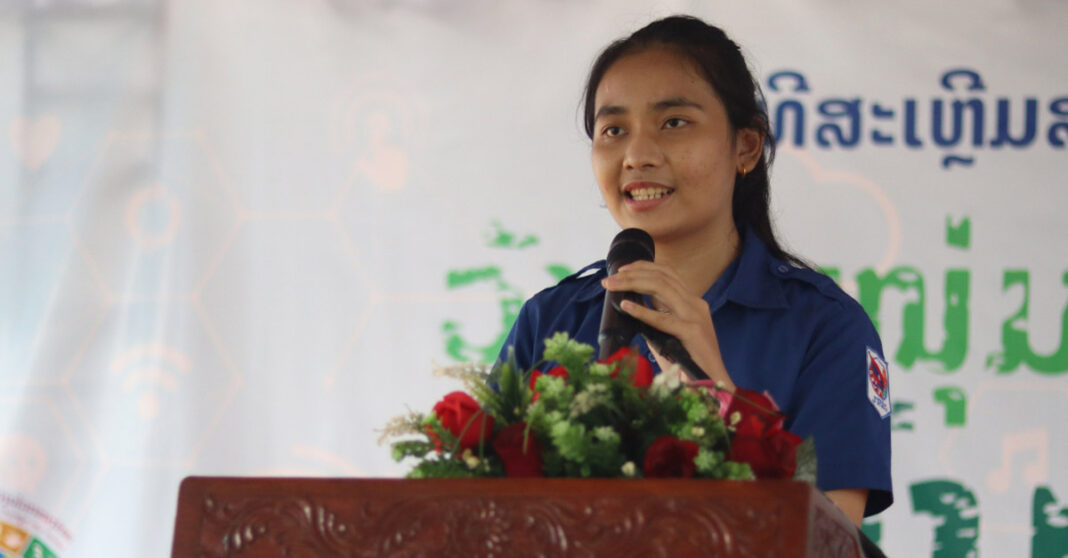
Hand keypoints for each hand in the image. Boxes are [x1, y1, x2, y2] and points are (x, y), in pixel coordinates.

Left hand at [601, 261, 734, 389]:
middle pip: (662, 276)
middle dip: (632, 273)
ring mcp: (695, 316)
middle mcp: (695, 304)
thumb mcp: (670, 335)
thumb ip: (655, 320)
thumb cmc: (688, 363)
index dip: (643, 266)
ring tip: (612, 286)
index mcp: (691, 302)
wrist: (713, 384)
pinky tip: (626, 306)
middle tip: (609, 279)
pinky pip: (663, 319)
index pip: (667, 273)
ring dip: (632, 283)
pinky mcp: (692, 332)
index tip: (621, 269)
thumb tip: (629, 308)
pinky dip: (642, 311)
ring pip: (662, 288)